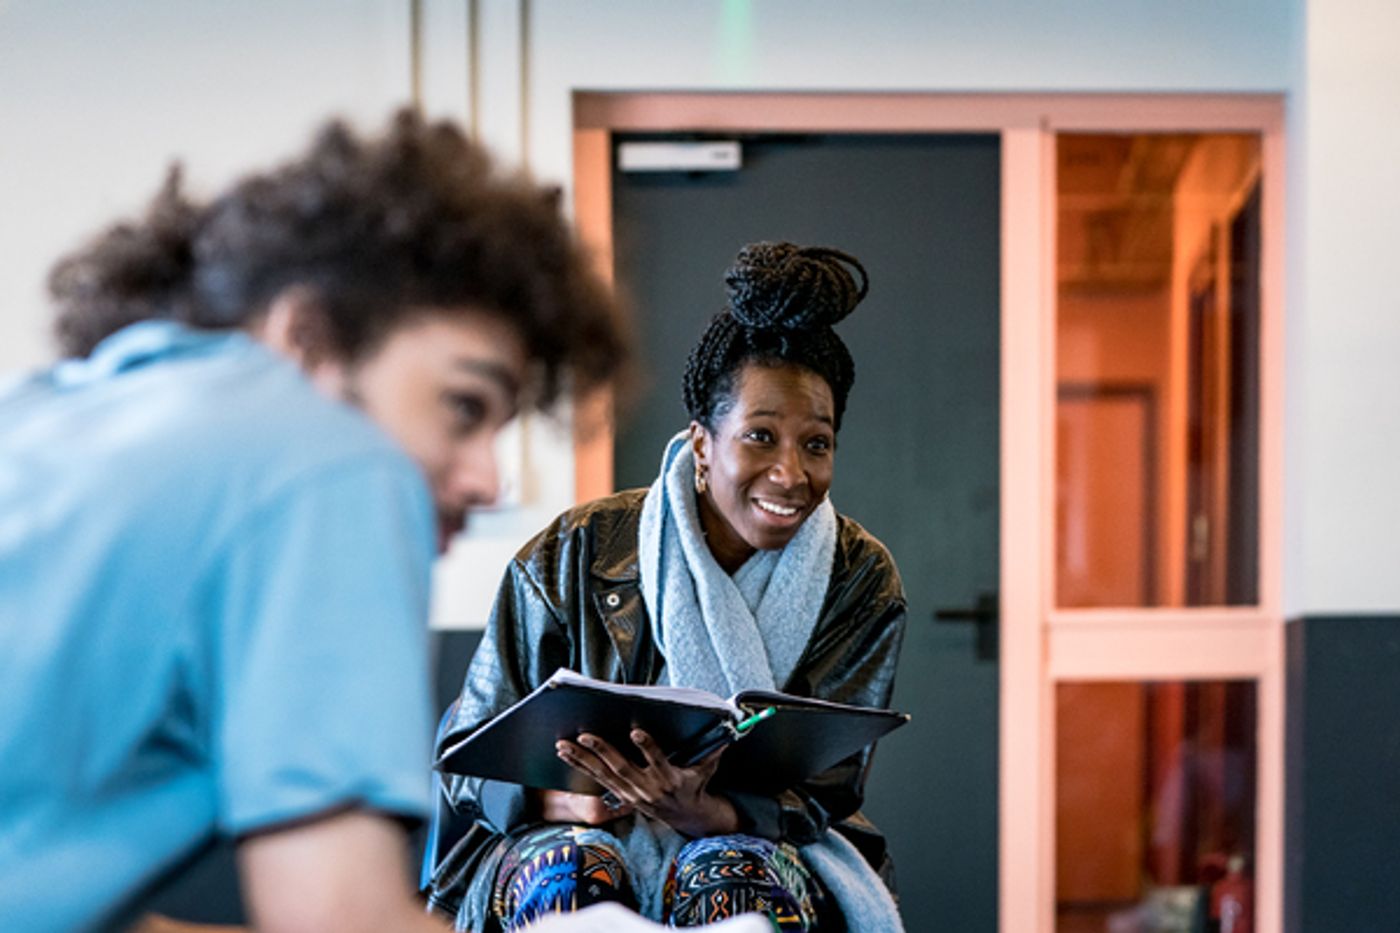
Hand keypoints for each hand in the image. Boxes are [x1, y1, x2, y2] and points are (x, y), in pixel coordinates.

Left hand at [555, 730, 738, 837]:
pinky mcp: (621, 795)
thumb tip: (727, 734)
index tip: (636, 731)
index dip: (647, 747)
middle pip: (622, 767)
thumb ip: (713, 752)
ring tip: (563, 745)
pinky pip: (597, 780)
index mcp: (668, 779)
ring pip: (604, 774)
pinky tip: (565, 754)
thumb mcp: (706, 770)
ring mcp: (631, 793)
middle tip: (585, 735)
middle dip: (602, 750)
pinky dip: (581, 766)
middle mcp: (647, 788)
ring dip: (582, 759)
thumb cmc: (695, 785)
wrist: (686, 817)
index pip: (657, 761)